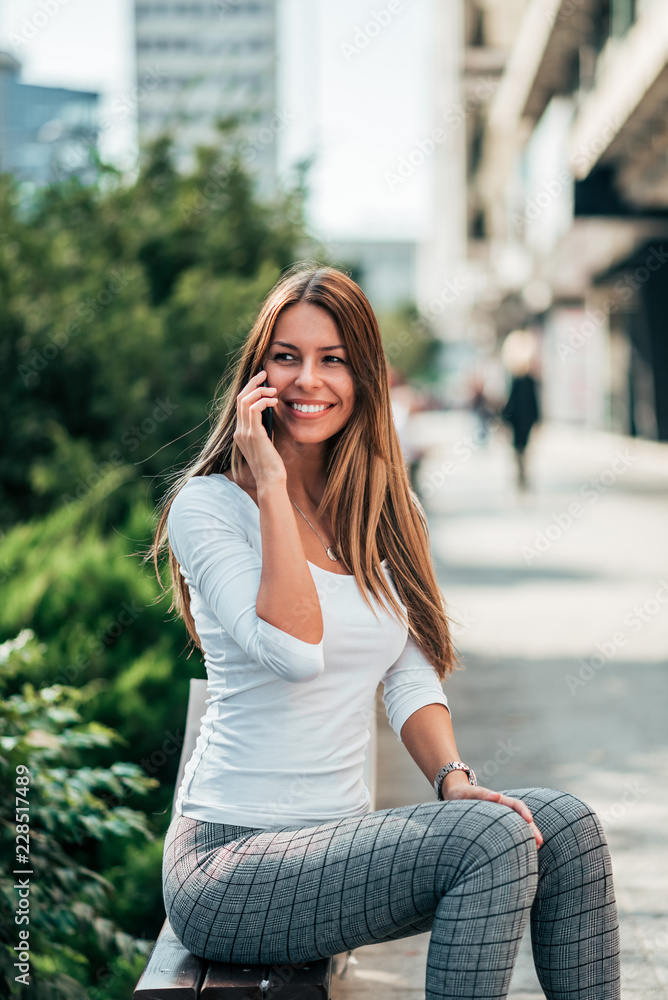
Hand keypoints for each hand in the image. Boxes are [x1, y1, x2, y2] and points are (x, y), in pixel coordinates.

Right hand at [233, 370, 284, 485]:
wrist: (270, 479)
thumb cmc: (271, 463)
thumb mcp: (265, 441)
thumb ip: (263, 427)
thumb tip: (269, 409)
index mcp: (240, 433)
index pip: (240, 405)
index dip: (249, 390)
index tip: (261, 381)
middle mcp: (239, 431)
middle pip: (240, 398)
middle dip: (252, 383)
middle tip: (264, 374)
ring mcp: (244, 432)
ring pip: (245, 401)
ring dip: (260, 390)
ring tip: (273, 390)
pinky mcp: (253, 434)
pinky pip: (254, 409)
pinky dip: (264, 401)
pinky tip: (275, 402)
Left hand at [441, 778, 542, 848]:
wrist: (455, 796)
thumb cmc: (461, 794)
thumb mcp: (469, 793)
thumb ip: (481, 794)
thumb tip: (496, 796)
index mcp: (498, 800)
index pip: (516, 805)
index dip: (524, 812)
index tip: (530, 821)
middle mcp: (503, 809)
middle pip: (521, 818)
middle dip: (531, 829)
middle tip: (539, 843)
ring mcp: (500, 818)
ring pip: (518, 827)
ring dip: (527, 836)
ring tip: (536, 850)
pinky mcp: (495, 827)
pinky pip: (510, 833)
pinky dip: (517, 840)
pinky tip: (521, 852)